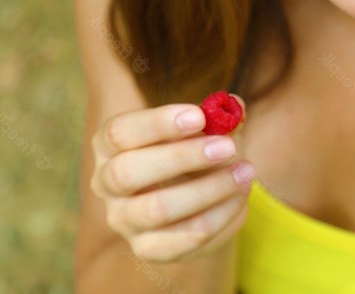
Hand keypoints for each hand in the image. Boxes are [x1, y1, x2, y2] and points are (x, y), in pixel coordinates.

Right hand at [90, 97, 253, 262]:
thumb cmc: (199, 151)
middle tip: (227, 147)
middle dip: (182, 157)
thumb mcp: (209, 128)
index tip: (199, 117)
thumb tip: (234, 107)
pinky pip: (186, 237)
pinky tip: (241, 195)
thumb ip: (221, 116)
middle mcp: (106, 183)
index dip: (158, 123)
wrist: (201, 198)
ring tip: (246, 171)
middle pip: (128, 172)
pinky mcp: (148, 248)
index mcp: (111, 145)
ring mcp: (123, 220)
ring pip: (158, 209)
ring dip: (210, 188)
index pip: (119, 132)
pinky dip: (221, 214)